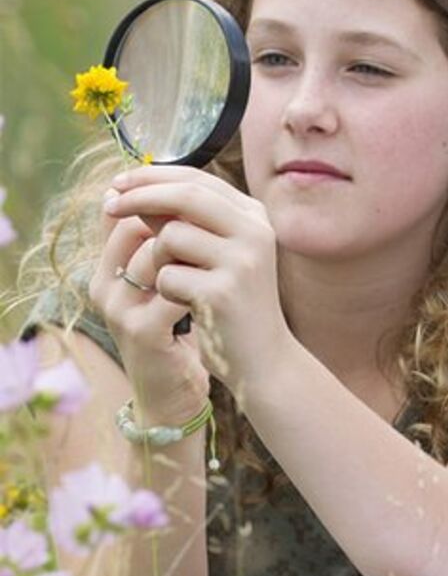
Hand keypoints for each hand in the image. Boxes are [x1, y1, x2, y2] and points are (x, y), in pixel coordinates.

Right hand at [90, 205, 208, 423]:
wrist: (174, 388)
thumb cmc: (173, 327)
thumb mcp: (164, 279)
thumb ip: (163, 241)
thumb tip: (180, 187)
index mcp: (106, 267)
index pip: (121, 211)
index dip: (162, 198)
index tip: (203, 202)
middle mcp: (104, 284)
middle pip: (136, 225)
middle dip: (181, 220)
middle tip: (216, 227)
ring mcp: (119, 308)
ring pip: (156, 252)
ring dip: (194, 250)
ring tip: (215, 260)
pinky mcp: (141, 331)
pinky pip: (174, 288)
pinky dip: (201, 282)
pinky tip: (217, 288)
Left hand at [103, 165, 291, 391]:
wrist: (261, 355)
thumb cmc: (230, 300)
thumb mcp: (213, 252)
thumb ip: (182, 220)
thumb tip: (125, 191)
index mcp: (254, 216)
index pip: (198, 179)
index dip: (152, 176)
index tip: (117, 182)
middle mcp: (255, 231)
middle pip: (186, 195)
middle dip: (140, 197)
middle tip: (109, 205)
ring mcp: (242, 261)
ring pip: (171, 236)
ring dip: (156, 259)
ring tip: (176, 282)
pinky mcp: (223, 292)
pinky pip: (166, 276)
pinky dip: (164, 290)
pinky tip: (187, 306)